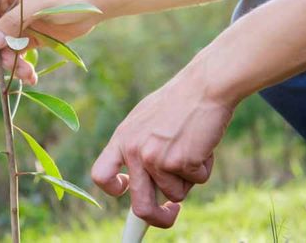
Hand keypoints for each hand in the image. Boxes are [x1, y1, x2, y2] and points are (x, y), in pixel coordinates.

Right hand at [0, 0, 102, 83]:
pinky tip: (30, 77)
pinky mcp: (24, 38)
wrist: (92, 5)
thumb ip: (15, 20)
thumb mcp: (41, 3)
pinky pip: (14, 55)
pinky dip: (20, 67)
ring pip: (0, 48)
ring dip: (10, 63)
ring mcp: (13, 23)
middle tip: (10, 64)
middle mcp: (5, 5)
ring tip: (27, 74)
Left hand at [91, 73, 233, 227]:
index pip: (101, 175)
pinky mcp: (181, 162)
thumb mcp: (145, 120)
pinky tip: (204, 143)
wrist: (205, 86)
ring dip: (189, 178)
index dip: (113, 189)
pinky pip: (198, 181)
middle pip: (140, 205)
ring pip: (176, 193)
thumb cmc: (179, 101)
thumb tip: (139, 181)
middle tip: (170, 214)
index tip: (128, 191)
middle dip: (158, 218)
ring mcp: (157, 158)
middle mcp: (135, 151)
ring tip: (194, 146)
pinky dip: (205, 167)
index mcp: (122, 139)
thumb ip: (138, 146)